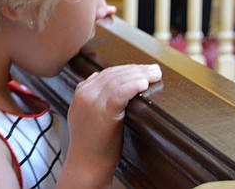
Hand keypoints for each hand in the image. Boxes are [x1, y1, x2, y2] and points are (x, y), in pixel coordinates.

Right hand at [59, 64, 161, 186]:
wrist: (86, 165)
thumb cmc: (90, 145)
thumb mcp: (82, 115)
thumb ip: (88, 96)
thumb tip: (95, 77)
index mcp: (80, 93)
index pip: (106, 73)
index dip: (126, 68)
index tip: (141, 68)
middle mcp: (85, 94)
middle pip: (114, 74)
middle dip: (136, 69)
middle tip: (154, 68)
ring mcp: (93, 103)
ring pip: (119, 81)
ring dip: (140, 75)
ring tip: (154, 74)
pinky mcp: (104, 114)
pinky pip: (120, 94)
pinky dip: (132, 86)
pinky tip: (143, 83)